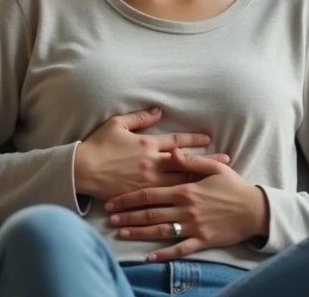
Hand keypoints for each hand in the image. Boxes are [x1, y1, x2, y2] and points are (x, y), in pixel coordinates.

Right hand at [74, 107, 231, 200]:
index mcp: (147, 144)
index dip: (194, 139)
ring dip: (199, 180)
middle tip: (226, 161)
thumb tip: (159, 110)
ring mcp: (147, 181)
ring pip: (179, 181)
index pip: (176, 141)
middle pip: (185, 163)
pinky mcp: (141, 195)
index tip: (209, 138)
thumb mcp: (117, 124)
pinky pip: (165, 197)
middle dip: (206, 162)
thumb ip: (140, 118)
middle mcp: (151, 163)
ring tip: (216, 181)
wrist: (82, 170)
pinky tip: (191, 198)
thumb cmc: (98, 145)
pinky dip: (180, 196)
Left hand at [104, 148, 268, 261]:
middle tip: (110, 219)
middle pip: (150, 213)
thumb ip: (190, 160)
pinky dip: (163, 254)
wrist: (255, 210)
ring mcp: (193, 226)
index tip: (113, 201)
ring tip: (121, 234)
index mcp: (186, 189)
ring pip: (160, 231)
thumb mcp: (215, 167)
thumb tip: (171, 151)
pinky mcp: (202, 241)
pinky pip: (179, 249)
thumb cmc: (234, 186)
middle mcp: (186, 209)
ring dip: (139, 233)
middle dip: (127, 216)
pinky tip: (149, 257)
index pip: (150, 194)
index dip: (128, 198)